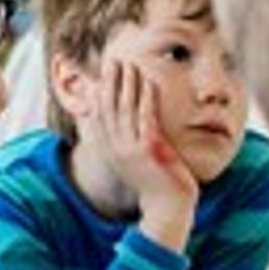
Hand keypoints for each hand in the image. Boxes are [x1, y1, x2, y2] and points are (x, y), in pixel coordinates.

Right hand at [90, 57, 199, 250]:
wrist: (167, 208)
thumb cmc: (156, 185)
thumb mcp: (136, 162)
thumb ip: (130, 144)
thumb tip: (130, 130)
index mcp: (111, 151)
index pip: (101, 115)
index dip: (102, 92)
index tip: (105, 73)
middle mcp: (117, 149)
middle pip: (110, 108)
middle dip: (111, 82)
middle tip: (113, 60)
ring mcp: (132, 149)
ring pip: (126, 110)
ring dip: (128, 85)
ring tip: (130, 65)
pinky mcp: (150, 150)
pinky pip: (147, 119)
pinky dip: (146, 99)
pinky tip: (149, 83)